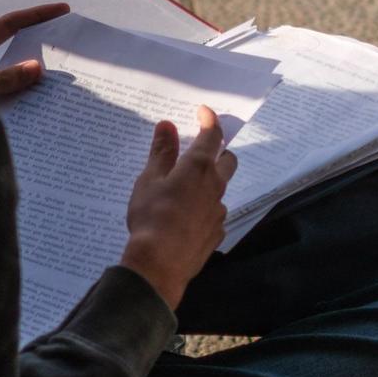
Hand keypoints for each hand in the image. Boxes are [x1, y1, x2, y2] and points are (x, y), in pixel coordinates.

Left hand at [0, 2, 68, 97]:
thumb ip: (3, 79)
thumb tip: (36, 67)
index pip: (10, 24)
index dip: (36, 15)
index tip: (63, 10)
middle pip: (14, 51)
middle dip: (39, 54)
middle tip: (68, 57)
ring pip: (9, 79)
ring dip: (28, 86)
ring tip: (56, 93)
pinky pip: (2, 99)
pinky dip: (16, 104)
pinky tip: (32, 114)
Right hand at [120, 105, 237, 310]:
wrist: (160, 264)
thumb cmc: (151, 217)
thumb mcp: (149, 180)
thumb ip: (161, 152)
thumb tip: (167, 125)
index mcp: (198, 168)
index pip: (212, 135)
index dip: (209, 120)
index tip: (203, 112)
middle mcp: (215, 186)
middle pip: (227, 160)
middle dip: (218, 151)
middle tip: (200, 152)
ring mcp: (219, 211)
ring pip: (220, 189)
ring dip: (209, 183)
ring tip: (185, 189)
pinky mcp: (217, 232)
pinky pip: (215, 213)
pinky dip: (205, 208)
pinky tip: (186, 217)